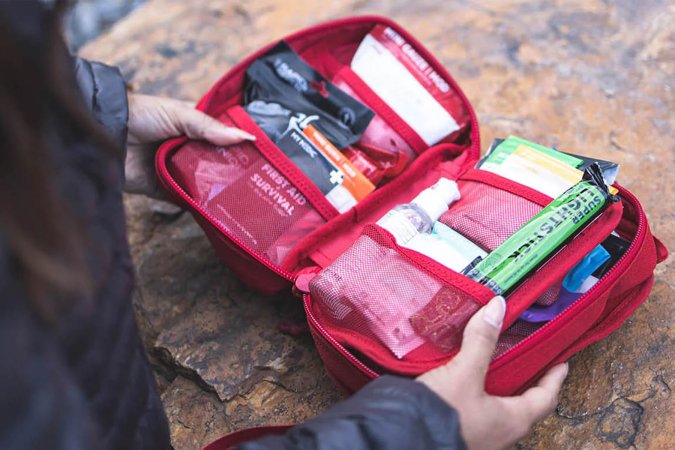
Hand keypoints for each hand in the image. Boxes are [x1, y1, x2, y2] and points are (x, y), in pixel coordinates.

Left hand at [125, 94, 254, 198]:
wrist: (102, 134)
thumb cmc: (139, 115)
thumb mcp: (178, 114)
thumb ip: (210, 127)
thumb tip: (245, 138)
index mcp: (192, 127)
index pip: (222, 136)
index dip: (240, 144)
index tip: (263, 154)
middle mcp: (187, 149)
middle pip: (217, 162)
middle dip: (234, 170)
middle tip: (261, 180)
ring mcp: (176, 170)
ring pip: (204, 182)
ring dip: (220, 188)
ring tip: (247, 196)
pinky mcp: (164, 189)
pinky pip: (186, 199)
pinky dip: (199, 204)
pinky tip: (220, 209)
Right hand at [417, 296, 567, 449]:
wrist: (404, 439)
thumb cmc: (443, 414)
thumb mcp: (463, 373)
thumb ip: (481, 340)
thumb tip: (498, 307)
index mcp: (513, 421)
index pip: (545, 397)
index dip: (554, 378)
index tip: (562, 364)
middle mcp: (500, 433)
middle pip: (523, 406)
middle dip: (527, 383)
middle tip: (527, 360)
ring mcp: (480, 437)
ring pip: (499, 410)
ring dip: (500, 389)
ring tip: (493, 365)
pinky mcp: (460, 433)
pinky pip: (477, 412)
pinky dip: (478, 394)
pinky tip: (462, 381)